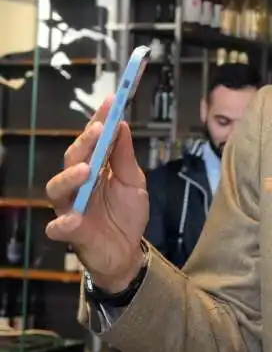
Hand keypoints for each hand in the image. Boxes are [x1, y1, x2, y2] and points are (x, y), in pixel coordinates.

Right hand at [45, 96, 148, 292]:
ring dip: (70, 176)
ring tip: (87, 169)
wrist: (127, 251)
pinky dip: (63, 223)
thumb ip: (125, 157)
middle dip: (84, 142)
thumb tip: (122, 124)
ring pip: (57, 188)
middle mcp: (76, 184)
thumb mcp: (134, 182)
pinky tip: (72, 218)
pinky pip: (58, 227)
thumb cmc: (126, 214)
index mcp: (93, 168)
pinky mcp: (70, 233)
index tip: (111, 100)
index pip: (92, 140)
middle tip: (99, 128)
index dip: (99, 120)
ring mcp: (70, 207)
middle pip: (73, 158)